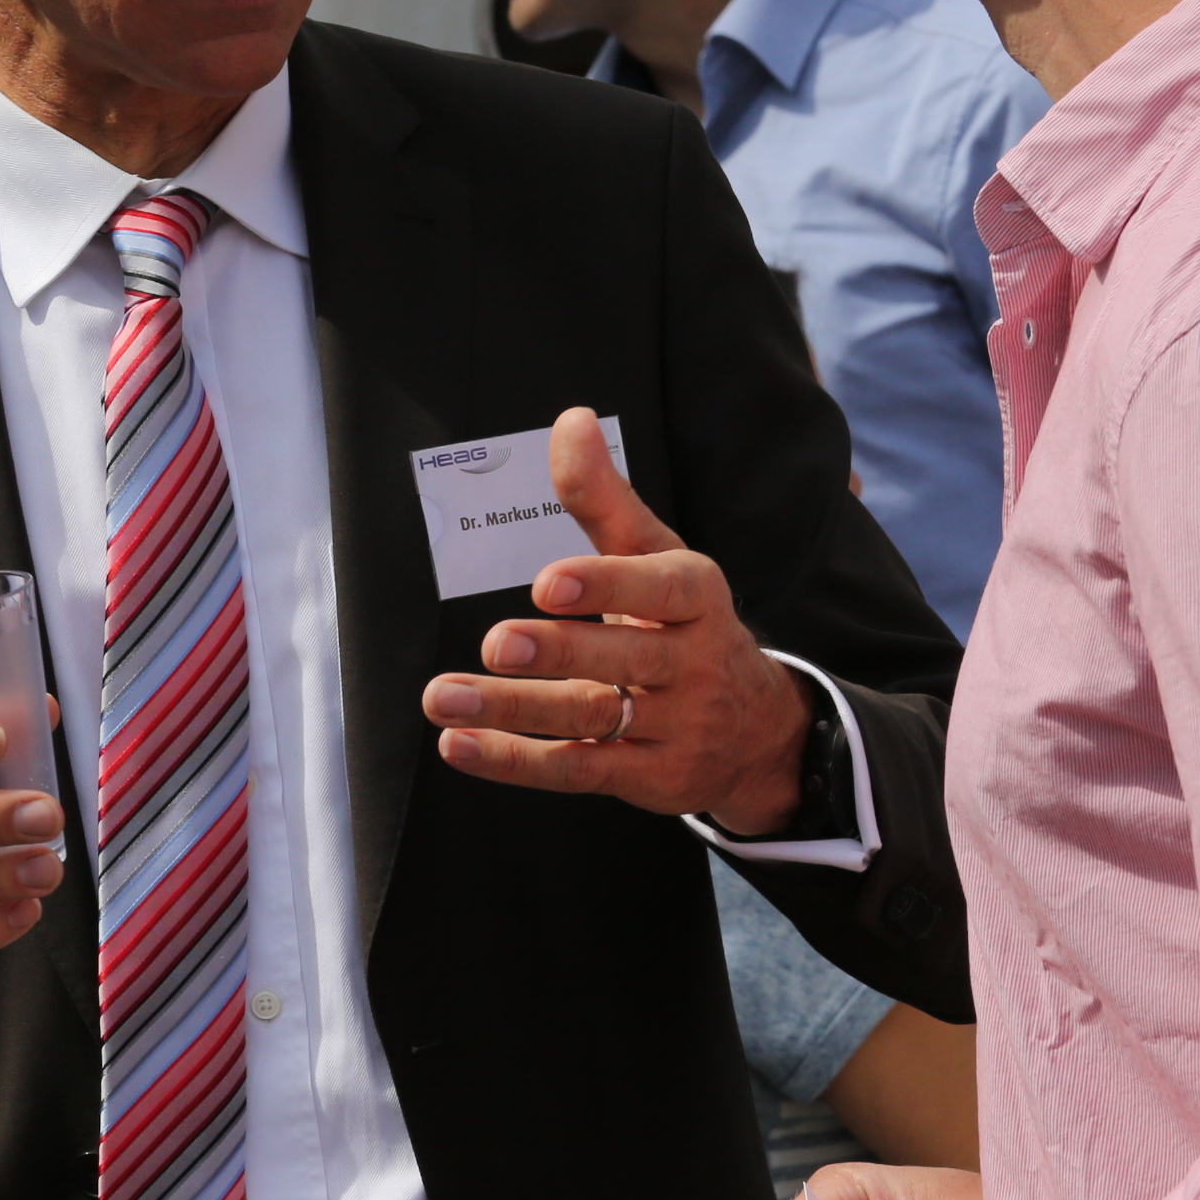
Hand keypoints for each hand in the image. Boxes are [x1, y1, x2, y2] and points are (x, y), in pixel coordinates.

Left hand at [418, 407, 813, 835]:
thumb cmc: (683, 623)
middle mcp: (693, 661)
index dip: (606, 585)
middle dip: (559, 652)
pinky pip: (579, 770)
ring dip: (513, 710)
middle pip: (624, 656)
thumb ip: (605, 497)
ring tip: (443, 698)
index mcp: (697, 595)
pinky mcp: (652, 778)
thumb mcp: (657, 556)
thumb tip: (570, 420)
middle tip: (494, 643)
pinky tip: (461, 746)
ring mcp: (676, 726)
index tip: (547, 581)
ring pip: (591, 718)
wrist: (755, 730)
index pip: (661, 587)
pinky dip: (517, 761)